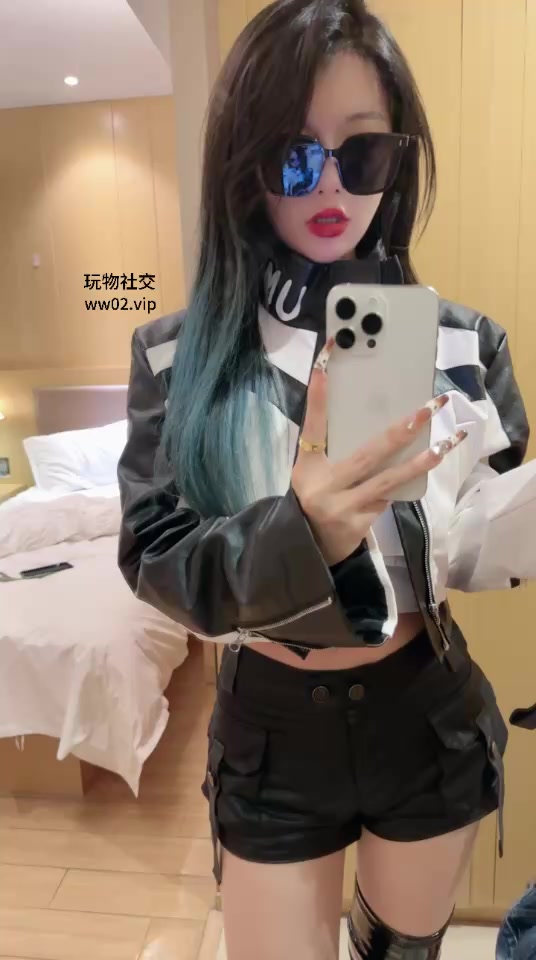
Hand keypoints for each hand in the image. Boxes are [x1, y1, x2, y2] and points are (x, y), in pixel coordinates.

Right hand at [292, 339, 465, 565]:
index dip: (317, 396)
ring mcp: (343, 506)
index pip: (313, 425)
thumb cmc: (314, 497)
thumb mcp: (312, 471)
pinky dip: (406, 483)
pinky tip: (426, 467)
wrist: (307, 545)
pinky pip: (388, 498)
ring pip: (388, 480)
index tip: (324, 365)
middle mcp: (324, 484)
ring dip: (420, 462)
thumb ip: (333, 448)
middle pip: (368, 453)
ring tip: (444, 443)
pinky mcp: (359, 523)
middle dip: (401, 430)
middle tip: (427, 409)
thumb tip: (372, 417)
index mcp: (308, 465)